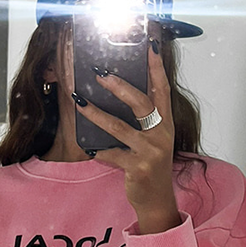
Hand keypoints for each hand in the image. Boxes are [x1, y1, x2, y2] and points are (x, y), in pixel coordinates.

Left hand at [72, 41, 180, 233]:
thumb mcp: (152, 139)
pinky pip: (111, 154)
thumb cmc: (151, 164)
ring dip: (96, 114)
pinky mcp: (138, 168)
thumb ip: (143, 118)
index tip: (150, 47)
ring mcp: (151, 151)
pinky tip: (88, 148)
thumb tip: (117, 91)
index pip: (163, 89)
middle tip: (100, 74)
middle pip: (141, 103)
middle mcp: (162, 134)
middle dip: (120, 86)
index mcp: (166, 123)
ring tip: (79, 102)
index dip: (157, 67)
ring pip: (120, 127)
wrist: (156, 200)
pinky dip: (98, 151)